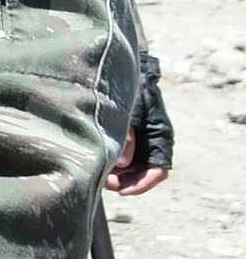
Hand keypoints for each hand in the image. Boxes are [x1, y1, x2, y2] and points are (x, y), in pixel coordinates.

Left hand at [105, 52, 171, 195]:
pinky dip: (113, 163)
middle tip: (104, 183)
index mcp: (160, 136)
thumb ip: (126, 136)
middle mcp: (152, 141)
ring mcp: (140, 139)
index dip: (142, 184)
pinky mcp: (127, 135)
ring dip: (118, 175)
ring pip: (132, 167)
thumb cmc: (128, 88)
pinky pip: (123, 156)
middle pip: (143, 173)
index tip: (122, 190)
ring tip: (98, 175)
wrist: (121, 68)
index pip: (158, 171)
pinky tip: (98, 162)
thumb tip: (122, 164)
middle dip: (126, 182)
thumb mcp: (127, 111)